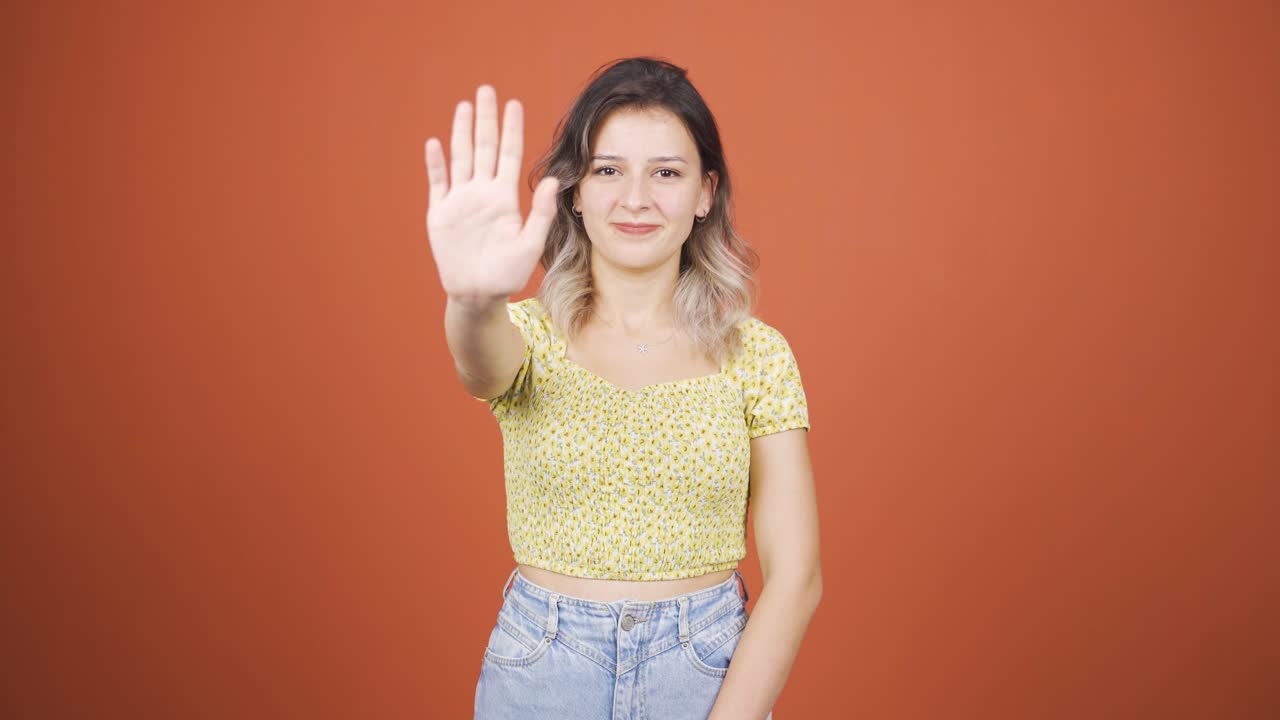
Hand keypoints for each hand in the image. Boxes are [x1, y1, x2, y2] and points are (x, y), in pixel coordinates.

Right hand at [424, 85, 559, 304]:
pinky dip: (435, 163)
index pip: (508, 155)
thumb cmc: (507, 274)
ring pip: (460, 158)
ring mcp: (460, 201)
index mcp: (504, 198)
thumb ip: (540, 213)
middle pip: (483, 148)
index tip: (514, 103)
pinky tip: (435, 143)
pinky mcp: (440, 214)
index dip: (511, 129)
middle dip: (485, 119)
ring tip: (464, 106)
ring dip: (461, 132)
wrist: (478, 295)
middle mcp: (482, 193)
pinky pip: (437, 183)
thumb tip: (552, 181)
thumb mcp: (530, 244)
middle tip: (487, 90)